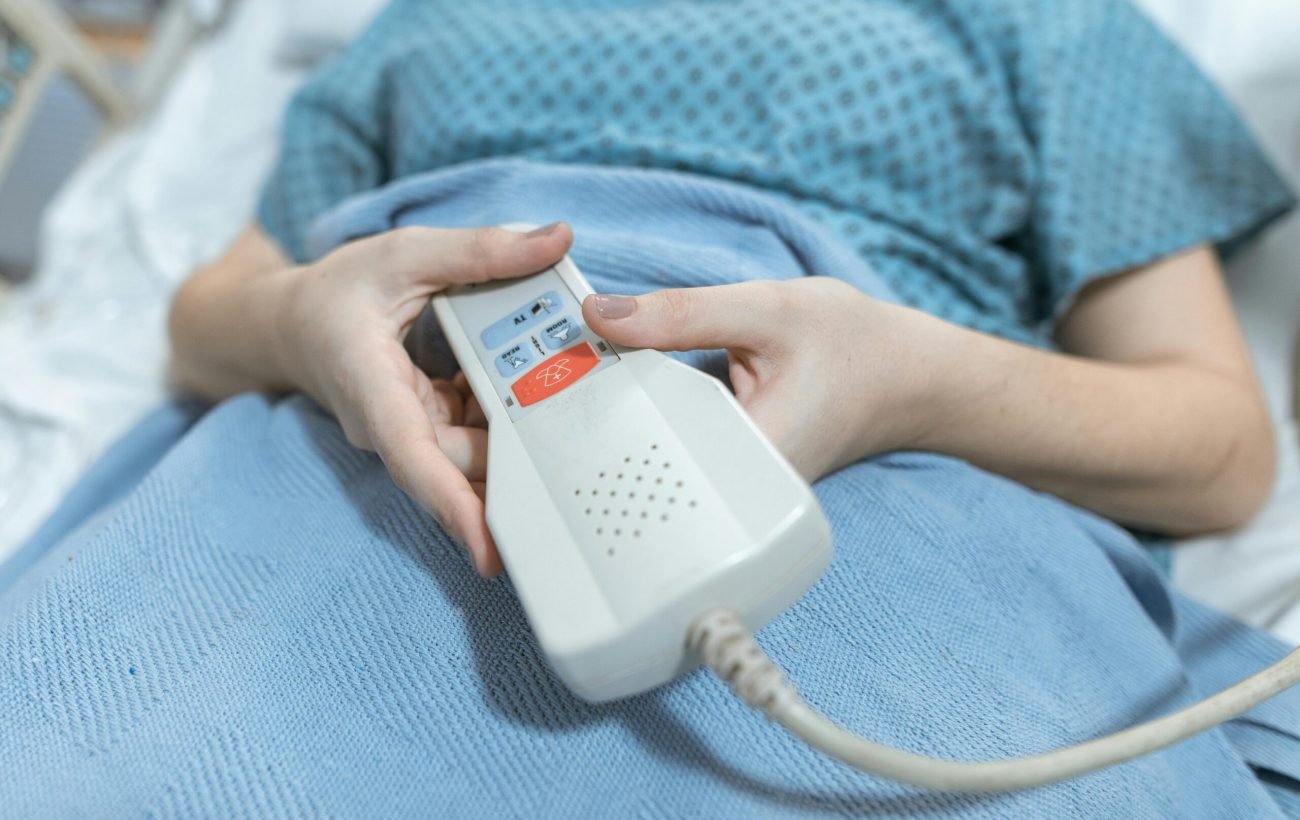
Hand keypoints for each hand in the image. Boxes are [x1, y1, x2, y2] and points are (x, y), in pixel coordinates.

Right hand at [272, 224, 572, 576]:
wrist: (291, 324)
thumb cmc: (338, 291)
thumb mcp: (406, 254)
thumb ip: (479, 250)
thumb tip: (555, 238)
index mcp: (375, 390)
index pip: (416, 460)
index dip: (455, 507)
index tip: (491, 551)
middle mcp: (394, 426)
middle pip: (464, 459)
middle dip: (520, 455)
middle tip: (584, 454)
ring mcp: (414, 431)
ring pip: (477, 450)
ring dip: (521, 427)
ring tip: (574, 406)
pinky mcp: (431, 426)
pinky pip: (478, 430)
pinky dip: (507, 409)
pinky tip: (540, 386)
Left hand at [582, 278, 936, 481]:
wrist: (908, 376)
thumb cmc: (852, 345)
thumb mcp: (767, 311)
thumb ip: (682, 314)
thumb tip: (599, 314)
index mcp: (740, 466)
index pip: (640, 444)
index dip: (591, 407)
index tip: (556, 370)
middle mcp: (731, 491)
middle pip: (637, 451)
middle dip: (599, 402)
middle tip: (565, 356)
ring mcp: (728, 482)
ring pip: (651, 444)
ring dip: (621, 400)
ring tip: (591, 360)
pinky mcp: (726, 464)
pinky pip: (671, 434)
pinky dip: (650, 401)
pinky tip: (631, 370)